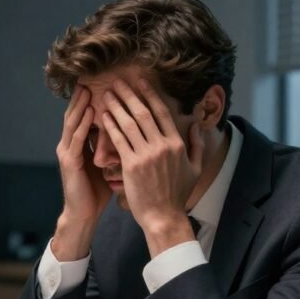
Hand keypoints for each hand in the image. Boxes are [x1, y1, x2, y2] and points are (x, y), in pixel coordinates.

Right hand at [51, 86, 110, 260]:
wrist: (84, 213)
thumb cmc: (97, 191)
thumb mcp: (108, 163)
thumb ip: (113, 146)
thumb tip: (131, 131)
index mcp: (80, 144)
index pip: (86, 116)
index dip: (93, 98)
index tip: (105, 82)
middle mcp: (70, 144)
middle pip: (76, 114)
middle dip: (83, 95)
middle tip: (91, 75)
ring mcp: (67, 152)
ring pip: (73, 122)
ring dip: (81, 104)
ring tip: (89, 86)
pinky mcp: (69, 162)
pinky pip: (76, 138)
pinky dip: (83, 123)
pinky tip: (91, 111)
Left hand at [101, 79, 203, 255]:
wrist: (164, 217)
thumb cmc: (177, 195)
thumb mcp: (194, 168)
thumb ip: (197, 145)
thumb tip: (196, 124)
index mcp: (178, 143)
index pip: (162, 112)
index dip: (150, 95)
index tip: (140, 82)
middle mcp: (163, 145)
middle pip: (143, 113)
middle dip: (129, 95)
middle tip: (118, 81)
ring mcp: (147, 155)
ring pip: (129, 123)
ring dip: (117, 106)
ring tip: (107, 94)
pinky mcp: (132, 165)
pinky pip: (119, 140)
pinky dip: (110, 126)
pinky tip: (103, 116)